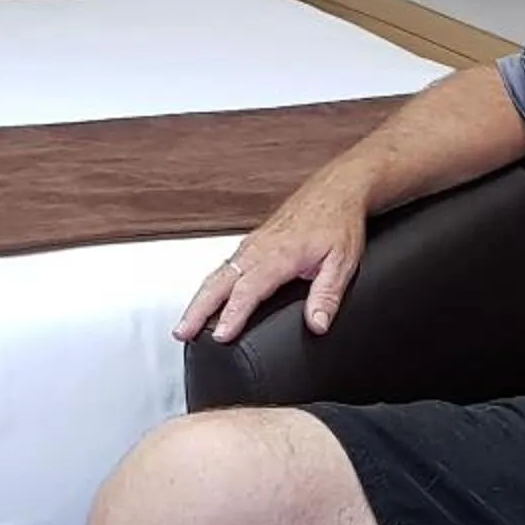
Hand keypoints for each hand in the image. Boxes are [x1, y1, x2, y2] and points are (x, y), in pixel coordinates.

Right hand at [172, 176, 369, 343]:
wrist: (336, 189)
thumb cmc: (339, 222)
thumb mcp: (343, 261)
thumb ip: (328, 294)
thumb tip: (317, 324)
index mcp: (280, 253)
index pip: (249, 289)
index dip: (233, 314)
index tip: (221, 335)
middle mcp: (260, 247)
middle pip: (219, 281)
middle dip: (198, 309)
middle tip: (182, 332)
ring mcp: (252, 243)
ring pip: (217, 273)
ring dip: (199, 299)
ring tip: (185, 325)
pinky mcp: (252, 242)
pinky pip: (224, 265)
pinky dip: (209, 285)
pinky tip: (206, 300)